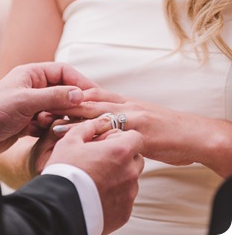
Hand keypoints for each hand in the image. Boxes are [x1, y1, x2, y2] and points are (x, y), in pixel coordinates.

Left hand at [0, 62, 96, 153]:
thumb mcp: (27, 101)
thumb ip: (55, 96)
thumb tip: (80, 94)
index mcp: (32, 74)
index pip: (63, 71)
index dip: (79, 81)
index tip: (93, 93)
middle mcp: (34, 86)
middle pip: (62, 89)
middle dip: (71, 101)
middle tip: (84, 112)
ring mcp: (33, 103)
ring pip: (57, 106)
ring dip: (58, 115)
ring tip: (51, 123)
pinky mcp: (30, 119)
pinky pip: (49, 120)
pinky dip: (49, 126)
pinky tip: (41, 130)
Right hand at [46, 117, 144, 234]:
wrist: (58, 209)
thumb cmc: (64, 171)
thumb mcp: (70, 141)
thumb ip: (89, 127)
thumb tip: (101, 121)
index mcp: (120, 151)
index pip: (136, 138)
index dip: (121, 138)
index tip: (106, 143)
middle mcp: (130, 172)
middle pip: (135, 158)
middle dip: (122, 156)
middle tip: (100, 160)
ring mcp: (129, 194)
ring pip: (131, 179)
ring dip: (119, 175)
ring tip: (96, 178)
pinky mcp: (125, 212)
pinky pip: (125, 198)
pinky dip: (115, 195)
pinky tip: (97, 193)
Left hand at [53, 87, 231, 176]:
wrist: (192, 133)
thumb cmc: (164, 128)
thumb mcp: (138, 118)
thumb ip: (119, 118)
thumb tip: (100, 122)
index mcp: (123, 101)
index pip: (93, 94)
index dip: (71, 96)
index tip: (50, 99)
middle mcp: (126, 104)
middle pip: (91, 100)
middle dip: (66, 104)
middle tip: (43, 109)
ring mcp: (134, 116)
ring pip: (100, 113)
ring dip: (76, 118)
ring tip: (53, 124)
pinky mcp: (142, 132)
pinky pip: (118, 133)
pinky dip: (99, 136)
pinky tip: (85, 141)